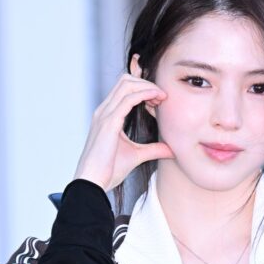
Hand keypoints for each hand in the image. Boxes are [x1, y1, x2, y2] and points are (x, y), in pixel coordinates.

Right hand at [73, 54, 173, 190]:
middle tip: (162, 97)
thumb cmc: (108, 170)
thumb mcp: (136, 155)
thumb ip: (153, 149)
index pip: (124, 88)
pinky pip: (128, 99)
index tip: (159, 99)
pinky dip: (144, 93)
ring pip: (127, 85)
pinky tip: (156, 98)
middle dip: (146, 83)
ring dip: (147, 86)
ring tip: (162, 97)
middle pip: (125, 81)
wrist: (93, 182)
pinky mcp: (109, 122)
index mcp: (107, 116)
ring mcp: (105, 115)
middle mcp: (104, 111)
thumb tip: (171, 149)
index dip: (143, 88)